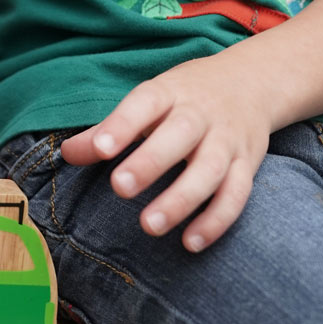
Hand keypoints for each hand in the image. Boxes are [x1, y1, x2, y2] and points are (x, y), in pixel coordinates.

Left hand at [60, 55, 270, 251]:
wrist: (254, 81)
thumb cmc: (187, 95)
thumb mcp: (150, 100)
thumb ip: (109, 129)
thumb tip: (68, 154)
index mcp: (171, 92)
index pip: (145, 103)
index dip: (122, 125)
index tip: (100, 149)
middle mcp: (201, 114)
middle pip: (180, 135)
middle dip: (151, 162)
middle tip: (120, 187)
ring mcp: (228, 139)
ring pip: (210, 170)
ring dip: (182, 200)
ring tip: (149, 226)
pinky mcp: (248, 165)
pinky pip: (236, 195)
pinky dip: (216, 220)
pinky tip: (190, 242)